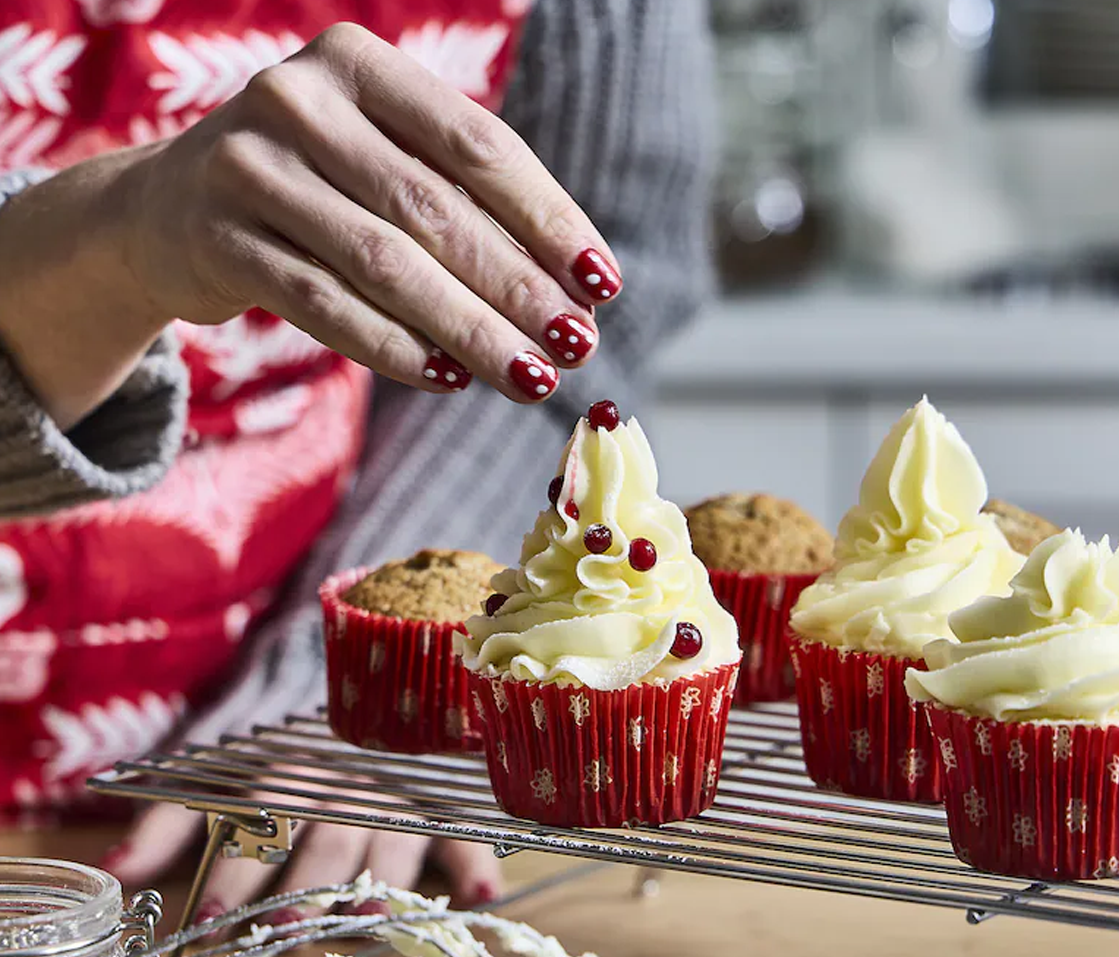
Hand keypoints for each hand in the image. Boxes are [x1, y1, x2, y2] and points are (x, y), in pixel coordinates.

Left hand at [100, 802, 503, 924]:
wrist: (346, 705)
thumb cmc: (268, 766)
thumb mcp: (209, 785)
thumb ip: (164, 825)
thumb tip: (108, 869)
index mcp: (286, 781)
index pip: (260, 826)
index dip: (236, 872)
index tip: (208, 920)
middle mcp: (342, 791)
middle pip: (325, 840)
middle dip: (305, 885)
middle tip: (284, 927)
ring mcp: (395, 802)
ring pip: (390, 841)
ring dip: (380, 882)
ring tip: (367, 924)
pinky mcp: (437, 814)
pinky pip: (461, 836)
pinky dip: (475, 863)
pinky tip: (482, 895)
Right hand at [121, 22, 619, 402]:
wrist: (166, 209)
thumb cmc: (313, 188)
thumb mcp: (380, 163)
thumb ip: (461, 203)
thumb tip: (574, 291)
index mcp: (360, 64)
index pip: (478, 145)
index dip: (547, 219)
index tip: (602, 283)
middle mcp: (300, 101)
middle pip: (436, 210)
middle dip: (517, 288)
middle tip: (576, 346)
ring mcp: (250, 168)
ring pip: (385, 263)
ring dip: (469, 330)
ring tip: (530, 377)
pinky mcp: (218, 239)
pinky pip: (324, 305)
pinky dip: (394, 347)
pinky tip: (450, 380)